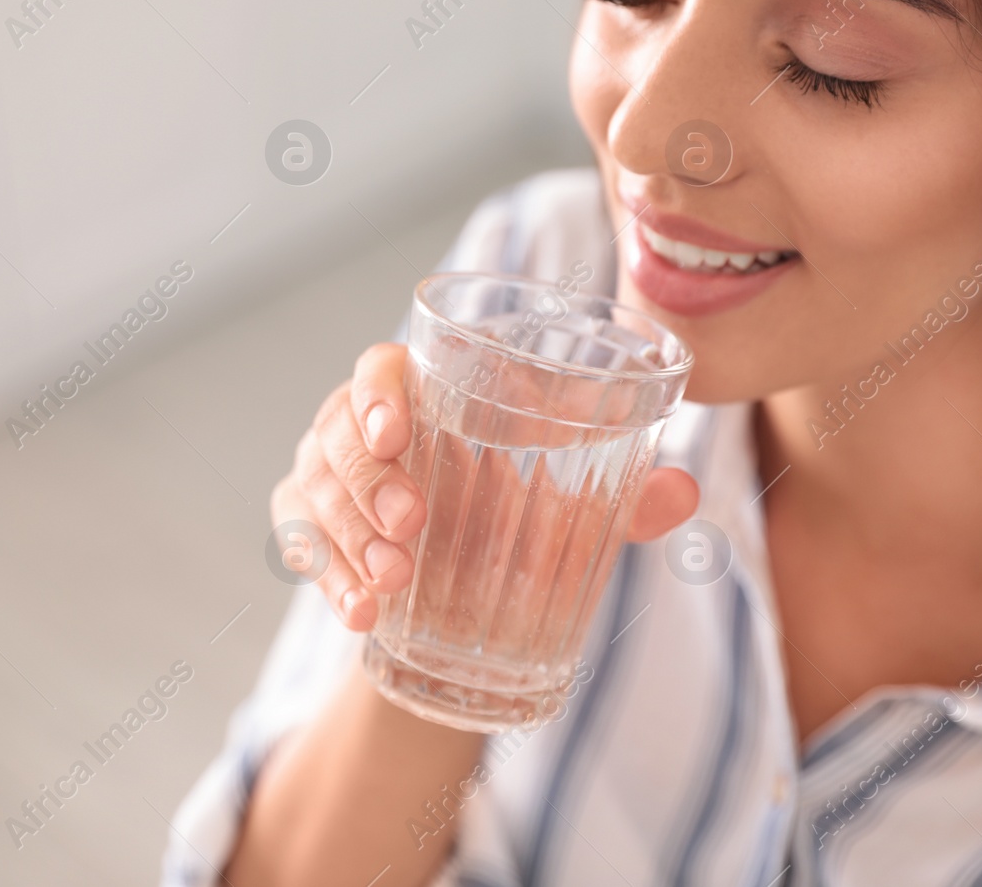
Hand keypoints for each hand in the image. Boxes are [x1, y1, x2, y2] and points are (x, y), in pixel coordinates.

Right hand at [271, 343, 701, 631]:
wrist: (463, 589)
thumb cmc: (515, 512)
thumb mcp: (570, 504)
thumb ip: (624, 495)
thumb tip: (683, 493)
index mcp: (422, 392)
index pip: (380, 368)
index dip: (379, 395)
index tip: (401, 436)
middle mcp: (360, 426)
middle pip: (339, 432)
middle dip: (369, 480)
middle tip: (413, 525)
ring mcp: (325, 476)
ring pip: (313, 490)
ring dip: (348, 536)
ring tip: (393, 580)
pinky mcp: (306, 530)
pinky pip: (298, 547)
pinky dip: (328, 580)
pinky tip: (362, 612)